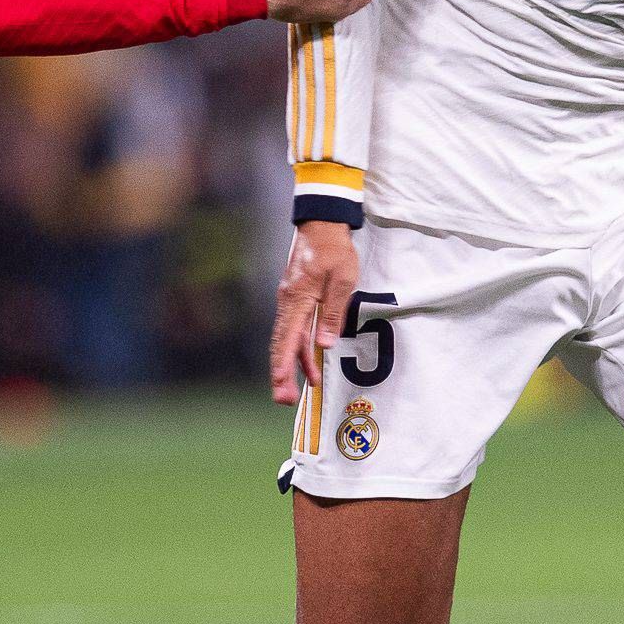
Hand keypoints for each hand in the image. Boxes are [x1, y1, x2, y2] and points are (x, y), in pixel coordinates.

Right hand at [271, 221, 361, 404]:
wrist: (322, 224)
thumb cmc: (335, 250)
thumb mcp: (342, 280)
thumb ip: (332, 313)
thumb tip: (323, 345)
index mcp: (298, 298)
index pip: (288, 337)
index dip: (284, 362)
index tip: (281, 382)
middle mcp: (288, 302)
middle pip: (281, 344)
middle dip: (282, 374)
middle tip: (284, 400)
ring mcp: (289, 300)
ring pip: (288, 339)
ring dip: (292, 365)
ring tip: (299, 390)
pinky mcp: (295, 299)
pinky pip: (294, 329)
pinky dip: (298, 349)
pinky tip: (308, 363)